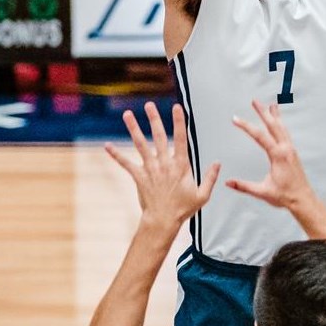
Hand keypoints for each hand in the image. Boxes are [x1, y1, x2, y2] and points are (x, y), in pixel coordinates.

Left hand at [105, 102, 218, 232]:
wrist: (163, 221)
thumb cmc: (183, 209)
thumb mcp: (202, 195)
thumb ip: (210, 177)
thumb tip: (218, 163)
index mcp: (180, 165)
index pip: (180, 139)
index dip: (179, 122)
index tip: (177, 107)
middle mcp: (164, 163)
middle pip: (158, 136)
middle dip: (154, 119)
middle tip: (149, 105)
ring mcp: (150, 169)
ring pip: (140, 145)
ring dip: (134, 129)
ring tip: (127, 115)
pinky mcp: (139, 177)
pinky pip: (126, 163)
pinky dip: (116, 154)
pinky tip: (107, 146)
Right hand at [225, 101, 315, 211]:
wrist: (303, 199)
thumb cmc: (285, 196)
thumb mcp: (262, 192)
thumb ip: (244, 186)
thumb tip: (228, 182)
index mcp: (278, 156)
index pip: (260, 136)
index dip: (246, 126)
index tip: (236, 119)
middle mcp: (286, 149)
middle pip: (273, 125)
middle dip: (263, 112)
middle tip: (255, 101)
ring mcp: (291, 150)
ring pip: (282, 127)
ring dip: (274, 115)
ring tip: (270, 105)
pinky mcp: (293, 152)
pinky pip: (286, 133)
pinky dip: (281, 124)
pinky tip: (279, 122)